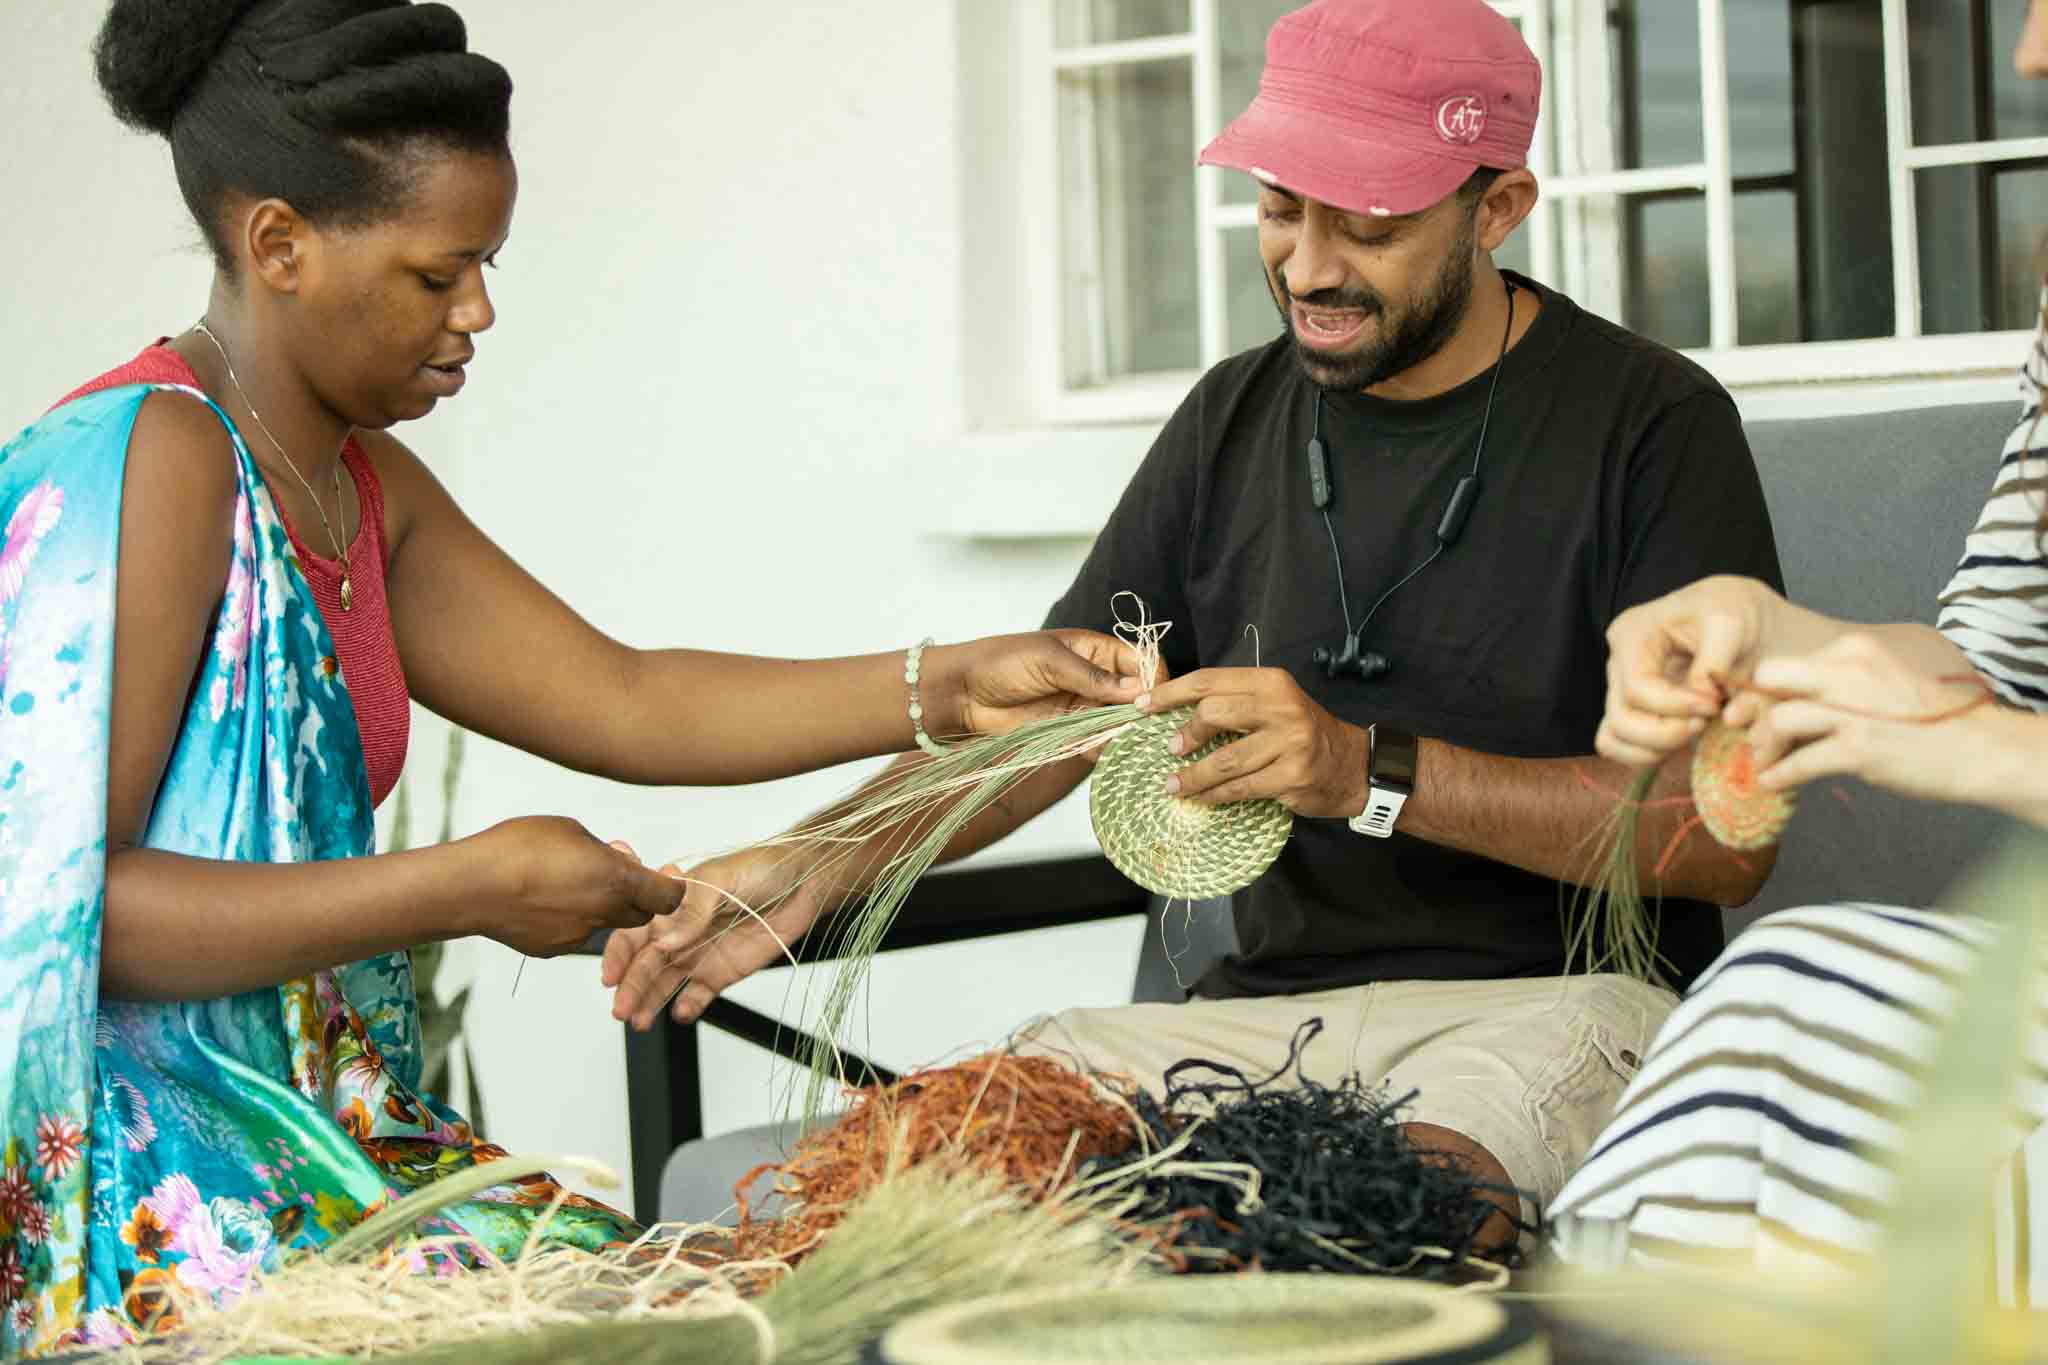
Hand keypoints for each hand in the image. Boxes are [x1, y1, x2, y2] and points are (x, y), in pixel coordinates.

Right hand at [461, 818, 681, 957]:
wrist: (470, 887)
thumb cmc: (517, 849)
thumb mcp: (570, 830)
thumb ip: (603, 849)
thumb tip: (618, 858)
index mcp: (617, 881)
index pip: (669, 897)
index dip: (670, 887)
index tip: (662, 876)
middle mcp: (604, 914)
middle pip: (641, 914)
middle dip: (635, 896)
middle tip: (610, 870)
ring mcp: (578, 936)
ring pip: (605, 923)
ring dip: (599, 906)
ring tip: (566, 880)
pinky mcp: (553, 949)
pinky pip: (574, 933)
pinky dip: (570, 918)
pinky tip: (543, 899)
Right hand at [602, 843, 844, 1030]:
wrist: (806, 884)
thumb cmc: (761, 868)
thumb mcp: (722, 878)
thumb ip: (691, 908)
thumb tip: (666, 940)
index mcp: (671, 905)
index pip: (635, 933)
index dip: (618, 955)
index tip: (610, 977)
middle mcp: (679, 933)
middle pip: (645, 965)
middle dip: (630, 989)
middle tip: (621, 1011)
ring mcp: (698, 954)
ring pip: (664, 985)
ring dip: (650, 1003)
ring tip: (640, 1022)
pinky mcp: (721, 973)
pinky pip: (697, 996)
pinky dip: (687, 1008)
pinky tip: (680, 1014)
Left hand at [926, 629, 1146, 738]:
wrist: (962, 693)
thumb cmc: (1001, 662)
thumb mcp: (1049, 661)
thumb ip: (1092, 678)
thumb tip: (1136, 690)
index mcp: (1094, 650)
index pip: (1139, 660)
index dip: (1153, 677)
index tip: (1158, 698)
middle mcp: (1094, 678)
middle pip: (1134, 695)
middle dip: (1145, 711)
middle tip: (1155, 729)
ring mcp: (1083, 707)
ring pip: (1119, 722)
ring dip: (1129, 734)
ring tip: (1139, 748)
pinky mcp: (1069, 732)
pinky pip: (1097, 743)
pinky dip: (1108, 751)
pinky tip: (1115, 758)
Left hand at [1137, 667, 1369, 816]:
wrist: (1353, 765)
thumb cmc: (1303, 734)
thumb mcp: (1274, 705)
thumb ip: (1235, 704)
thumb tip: (1176, 714)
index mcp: (1271, 683)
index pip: (1209, 681)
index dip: (1171, 693)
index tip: (1143, 706)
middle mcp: (1281, 707)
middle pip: (1213, 714)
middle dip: (1185, 734)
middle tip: (1171, 750)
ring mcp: (1289, 742)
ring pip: (1223, 760)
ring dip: (1192, 776)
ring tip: (1175, 785)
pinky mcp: (1291, 776)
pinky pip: (1239, 787)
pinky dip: (1215, 795)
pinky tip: (1202, 798)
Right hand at [1598, 576, 1776, 766]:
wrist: (1742, 616)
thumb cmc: (1733, 611)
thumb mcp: (1731, 621)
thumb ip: (1715, 659)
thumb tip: (1700, 699)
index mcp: (1632, 634)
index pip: (1637, 688)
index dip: (1675, 706)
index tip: (1715, 704)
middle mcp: (1618, 664)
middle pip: (1621, 719)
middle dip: (1666, 732)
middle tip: (1706, 723)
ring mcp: (1621, 690)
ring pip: (1613, 738)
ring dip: (1656, 748)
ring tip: (1695, 731)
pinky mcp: (1633, 712)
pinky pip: (1618, 746)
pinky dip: (1646, 755)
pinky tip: (1682, 742)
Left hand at [1726, 633, 2008, 807]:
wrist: (1980, 746)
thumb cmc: (1933, 717)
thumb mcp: (1886, 680)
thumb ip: (1844, 682)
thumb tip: (1802, 697)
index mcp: (1854, 652)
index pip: (1788, 663)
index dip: (1766, 689)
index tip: (1758, 708)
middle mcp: (1848, 673)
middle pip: (1770, 679)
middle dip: (1753, 708)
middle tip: (1749, 731)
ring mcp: (1852, 712)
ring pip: (1778, 720)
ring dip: (1763, 747)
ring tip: (1764, 764)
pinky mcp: (1858, 749)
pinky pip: (1800, 763)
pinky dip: (1780, 776)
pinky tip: (1774, 785)